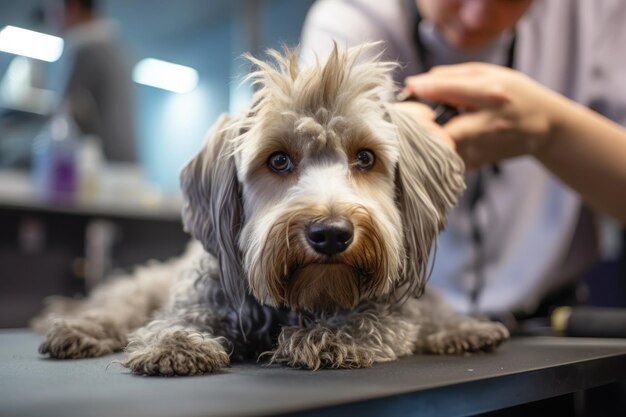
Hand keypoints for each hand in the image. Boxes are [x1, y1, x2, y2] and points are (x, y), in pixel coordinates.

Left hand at [403, 63, 559, 168]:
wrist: (546, 126)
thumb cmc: (516, 94)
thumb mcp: (490, 74)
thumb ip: (453, 76)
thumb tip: (416, 83)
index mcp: (490, 94)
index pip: (445, 91)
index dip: (420, 89)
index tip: (409, 88)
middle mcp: (486, 123)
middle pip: (441, 130)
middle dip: (419, 124)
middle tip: (407, 117)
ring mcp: (483, 147)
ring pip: (439, 146)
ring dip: (426, 137)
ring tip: (422, 127)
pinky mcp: (477, 162)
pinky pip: (446, 156)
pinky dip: (438, 148)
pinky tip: (441, 139)